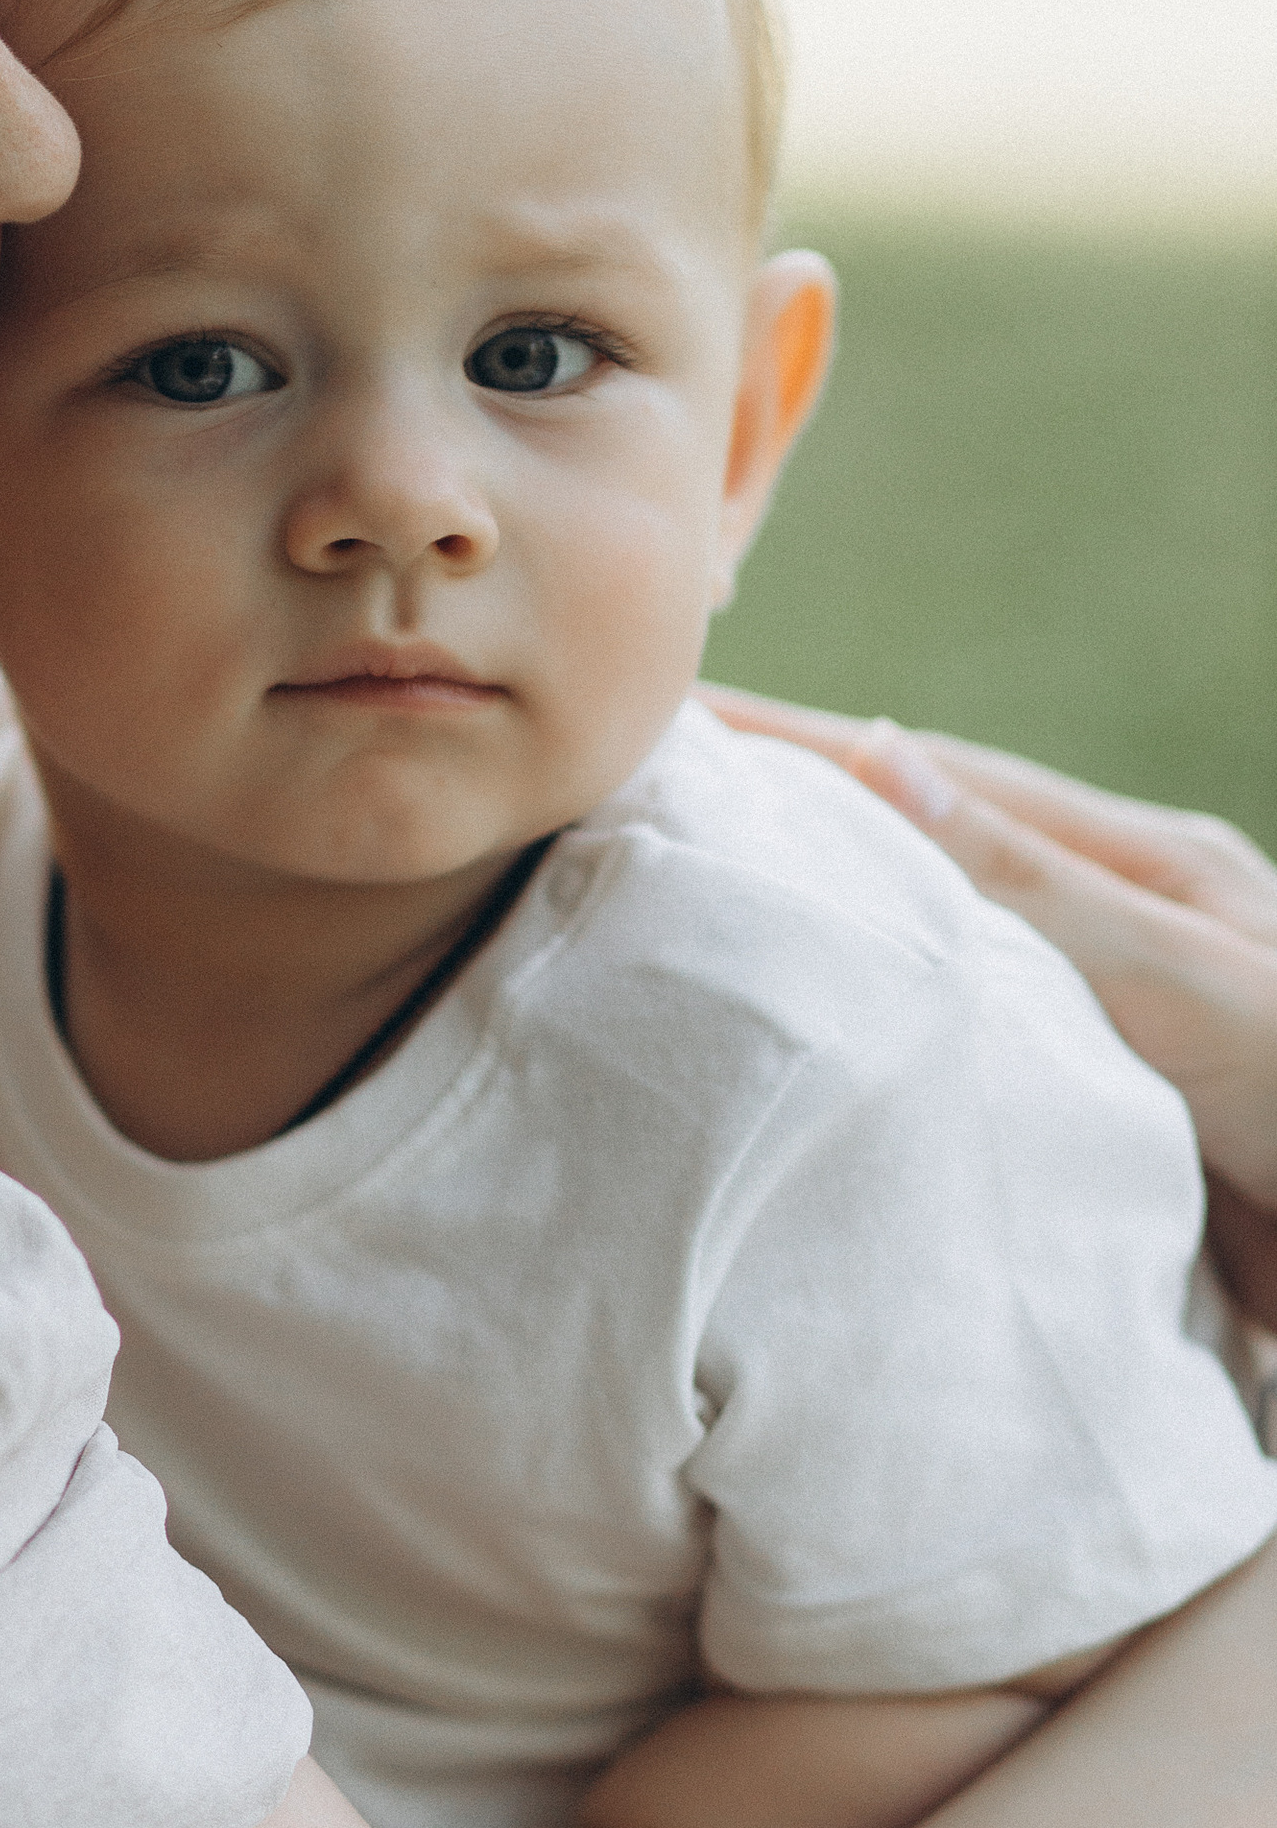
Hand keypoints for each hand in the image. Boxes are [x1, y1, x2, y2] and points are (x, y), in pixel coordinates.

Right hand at [706, 688, 1276, 1317]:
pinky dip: (881, 1026)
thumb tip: (882, 753)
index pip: (931, 775)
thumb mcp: (1187, 985)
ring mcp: (1117, 1015)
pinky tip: (817, 1054)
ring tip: (691, 916)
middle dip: (790, 813)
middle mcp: (1127, 925)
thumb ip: (1036, 885)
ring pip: (938, 946)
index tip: (667, 714)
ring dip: (828, 923)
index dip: (796, 743)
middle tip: (640, 801)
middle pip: (926, 845)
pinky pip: (968, 1042)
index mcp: (1148, 865)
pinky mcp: (1107, 1113)